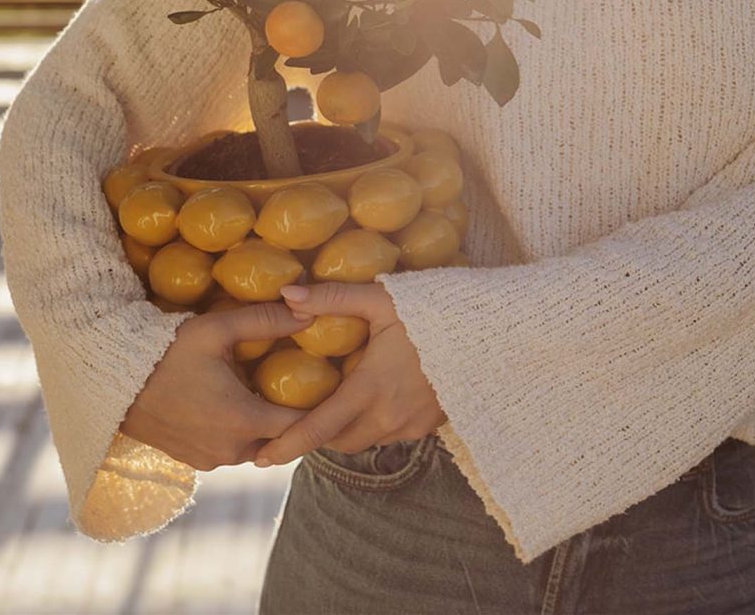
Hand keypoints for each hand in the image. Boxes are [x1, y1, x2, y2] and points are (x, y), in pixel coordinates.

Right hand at [119, 301, 316, 470]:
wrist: (114, 382)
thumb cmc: (166, 352)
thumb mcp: (217, 330)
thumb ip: (266, 321)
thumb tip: (309, 312)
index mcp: (244, 421)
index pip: (303, 425)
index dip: (320, 406)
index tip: (330, 387)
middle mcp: (232, 450)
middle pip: (283, 440)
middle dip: (296, 418)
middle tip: (307, 389)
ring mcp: (212, 460)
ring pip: (259, 448)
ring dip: (268, 427)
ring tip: (276, 394)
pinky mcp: (195, 462)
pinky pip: (234, 452)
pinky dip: (244, 434)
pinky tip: (243, 405)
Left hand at [252, 281, 446, 466]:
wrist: (493, 332)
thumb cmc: (436, 310)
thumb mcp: (382, 299)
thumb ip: (332, 298)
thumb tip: (286, 294)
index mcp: (371, 388)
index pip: (319, 428)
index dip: (287, 445)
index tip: (260, 459)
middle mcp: (390, 415)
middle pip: (338, 442)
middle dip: (316, 438)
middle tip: (295, 425)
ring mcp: (413, 424)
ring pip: (366, 440)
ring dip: (348, 430)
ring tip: (336, 410)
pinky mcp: (431, 425)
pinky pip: (393, 434)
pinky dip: (376, 424)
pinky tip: (377, 400)